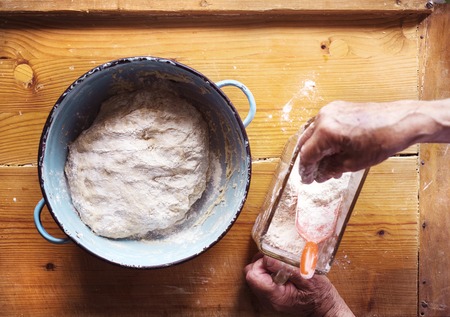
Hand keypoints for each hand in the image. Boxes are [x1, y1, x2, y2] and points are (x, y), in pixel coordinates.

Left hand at [244, 254, 353, 315]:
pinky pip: (261, 281)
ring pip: (254, 277)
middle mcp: (268, 301)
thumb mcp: (307, 278)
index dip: (261, 262)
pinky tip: (280, 271)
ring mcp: (268, 299)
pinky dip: (267, 272)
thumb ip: (286, 268)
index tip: (274, 258)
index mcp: (276, 297)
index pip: (253, 276)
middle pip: (251, 276)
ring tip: (280, 266)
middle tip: (276, 259)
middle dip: (260, 263)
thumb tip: (268, 258)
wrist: (324, 309)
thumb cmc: (320, 295)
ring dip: (264, 267)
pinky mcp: (270, 296)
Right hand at [298, 100, 433, 183]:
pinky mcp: (338, 108)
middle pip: (306, 142)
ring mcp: (330, 110)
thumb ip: (330, 169)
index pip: (306, 154)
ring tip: (327, 166)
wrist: (401, 121)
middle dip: (309, 160)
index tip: (307, 180)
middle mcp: (323, 117)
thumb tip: (319, 175)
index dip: (305, 170)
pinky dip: (324, 140)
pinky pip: (323, 126)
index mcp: (325, 131)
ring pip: (314, 134)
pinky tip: (333, 152)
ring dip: (317, 150)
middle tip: (313, 174)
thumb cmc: (381, 141)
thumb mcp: (352, 162)